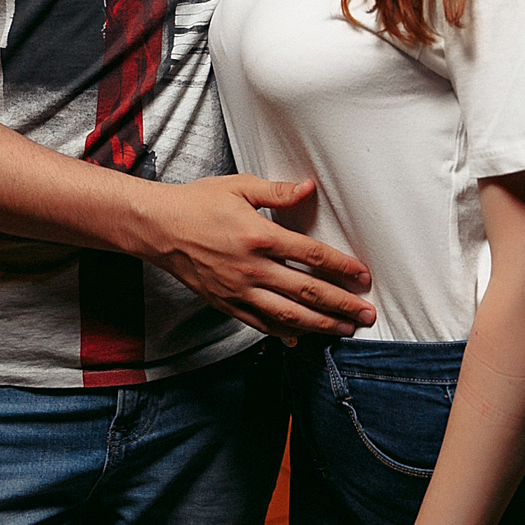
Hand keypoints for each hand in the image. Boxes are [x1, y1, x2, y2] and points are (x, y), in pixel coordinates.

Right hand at [142, 175, 374, 339]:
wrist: (158, 228)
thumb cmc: (197, 204)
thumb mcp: (239, 187)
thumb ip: (278, 192)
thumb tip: (309, 188)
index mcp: (259, 236)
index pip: (311, 256)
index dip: (341, 268)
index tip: (363, 277)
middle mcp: (251, 268)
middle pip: (306, 292)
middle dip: (341, 306)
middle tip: (366, 314)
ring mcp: (238, 290)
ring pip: (287, 316)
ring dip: (321, 325)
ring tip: (345, 330)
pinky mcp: (226, 304)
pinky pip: (260, 324)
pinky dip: (284, 333)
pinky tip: (303, 338)